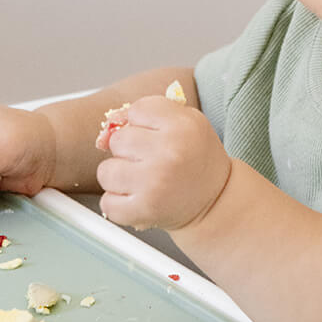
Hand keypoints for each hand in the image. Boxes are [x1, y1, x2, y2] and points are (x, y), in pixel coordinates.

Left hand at [96, 94, 230, 231]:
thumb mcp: (186, 122)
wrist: (216, 201)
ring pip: (106, 171)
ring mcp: (155, 182)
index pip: (136, 111)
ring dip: (117, 178)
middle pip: (117, 140)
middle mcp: (169, 152)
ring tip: (140, 180)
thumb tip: (110, 122)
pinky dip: (116, 204)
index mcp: (182, 125)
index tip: (155, 135)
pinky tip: (136, 199)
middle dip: (127, 151)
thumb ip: (149, 111)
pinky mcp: (144, 210)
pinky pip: (107, 203)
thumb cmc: (196, 158)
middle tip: (148, 160)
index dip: (141, 124)